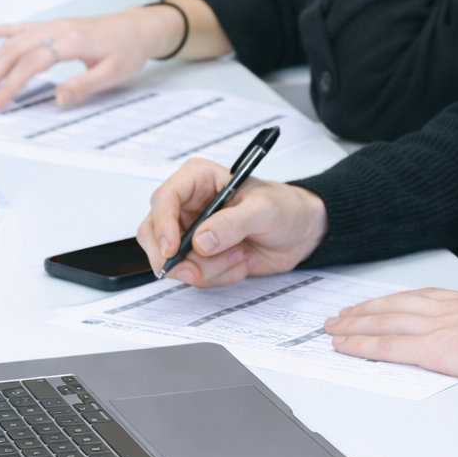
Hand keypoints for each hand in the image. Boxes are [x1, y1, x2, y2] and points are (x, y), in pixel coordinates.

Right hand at [0, 6, 189, 109]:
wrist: (139, 28)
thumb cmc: (129, 50)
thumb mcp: (113, 73)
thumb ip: (84, 86)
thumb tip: (58, 99)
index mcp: (72, 40)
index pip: (32, 63)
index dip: (11, 84)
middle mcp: (58, 28)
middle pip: (16, 50)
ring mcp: (54, 25)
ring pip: (15, 40)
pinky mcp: (55, 26)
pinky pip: (24, 26)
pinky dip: (3, 29)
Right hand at [137, 161, 327, 286]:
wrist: (302, 231)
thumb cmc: (285, 207)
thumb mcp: (264, 210)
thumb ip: (232, 223)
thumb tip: (200, 240)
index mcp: (199, 180)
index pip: (164, 199)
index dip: (162, 226)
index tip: (172, 250)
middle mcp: (189, 205)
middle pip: (155, 235)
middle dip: (176, 259)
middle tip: (197, 271)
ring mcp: (193, 233)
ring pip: (174, 261)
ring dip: (207, 269)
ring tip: (239, 257)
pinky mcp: (202, 257)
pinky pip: (194, 275)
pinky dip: (218, 277)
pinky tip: (241, 262)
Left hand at [323, 288, 457, 378]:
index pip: (420, 300)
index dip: (394, 303)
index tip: (378, 306)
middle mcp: (448, 308)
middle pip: (396, 306)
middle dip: (366, 311)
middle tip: (343, 316)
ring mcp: (439, 326)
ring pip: (386, 321)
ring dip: (357, 325)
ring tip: (336, 328)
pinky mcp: (433, 347)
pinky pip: (389, 346)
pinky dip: (363, 345)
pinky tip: (346, 346)